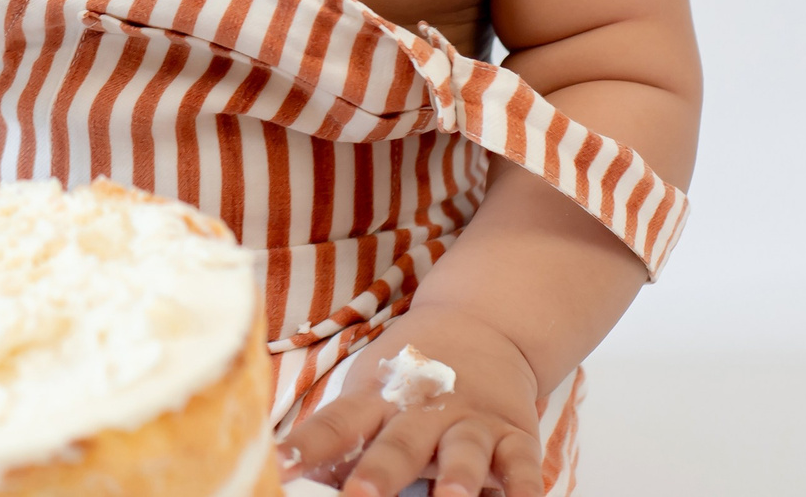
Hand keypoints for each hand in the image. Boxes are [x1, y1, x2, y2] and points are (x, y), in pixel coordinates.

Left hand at [275, 309, 545, 496]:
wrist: (482, 325)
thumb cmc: (409, 374)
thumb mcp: (370, 394)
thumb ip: (342, 443)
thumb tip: (288, 480)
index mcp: (379, 399)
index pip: (337, 422)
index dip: (308, 445)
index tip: (280, 466)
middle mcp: (425, 409)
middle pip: (400, 443)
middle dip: (380, 472)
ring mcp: (472, 421)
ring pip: (465, 452)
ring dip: (458, 478)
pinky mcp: (515, 434)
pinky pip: (523, 464)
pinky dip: (526, 486)